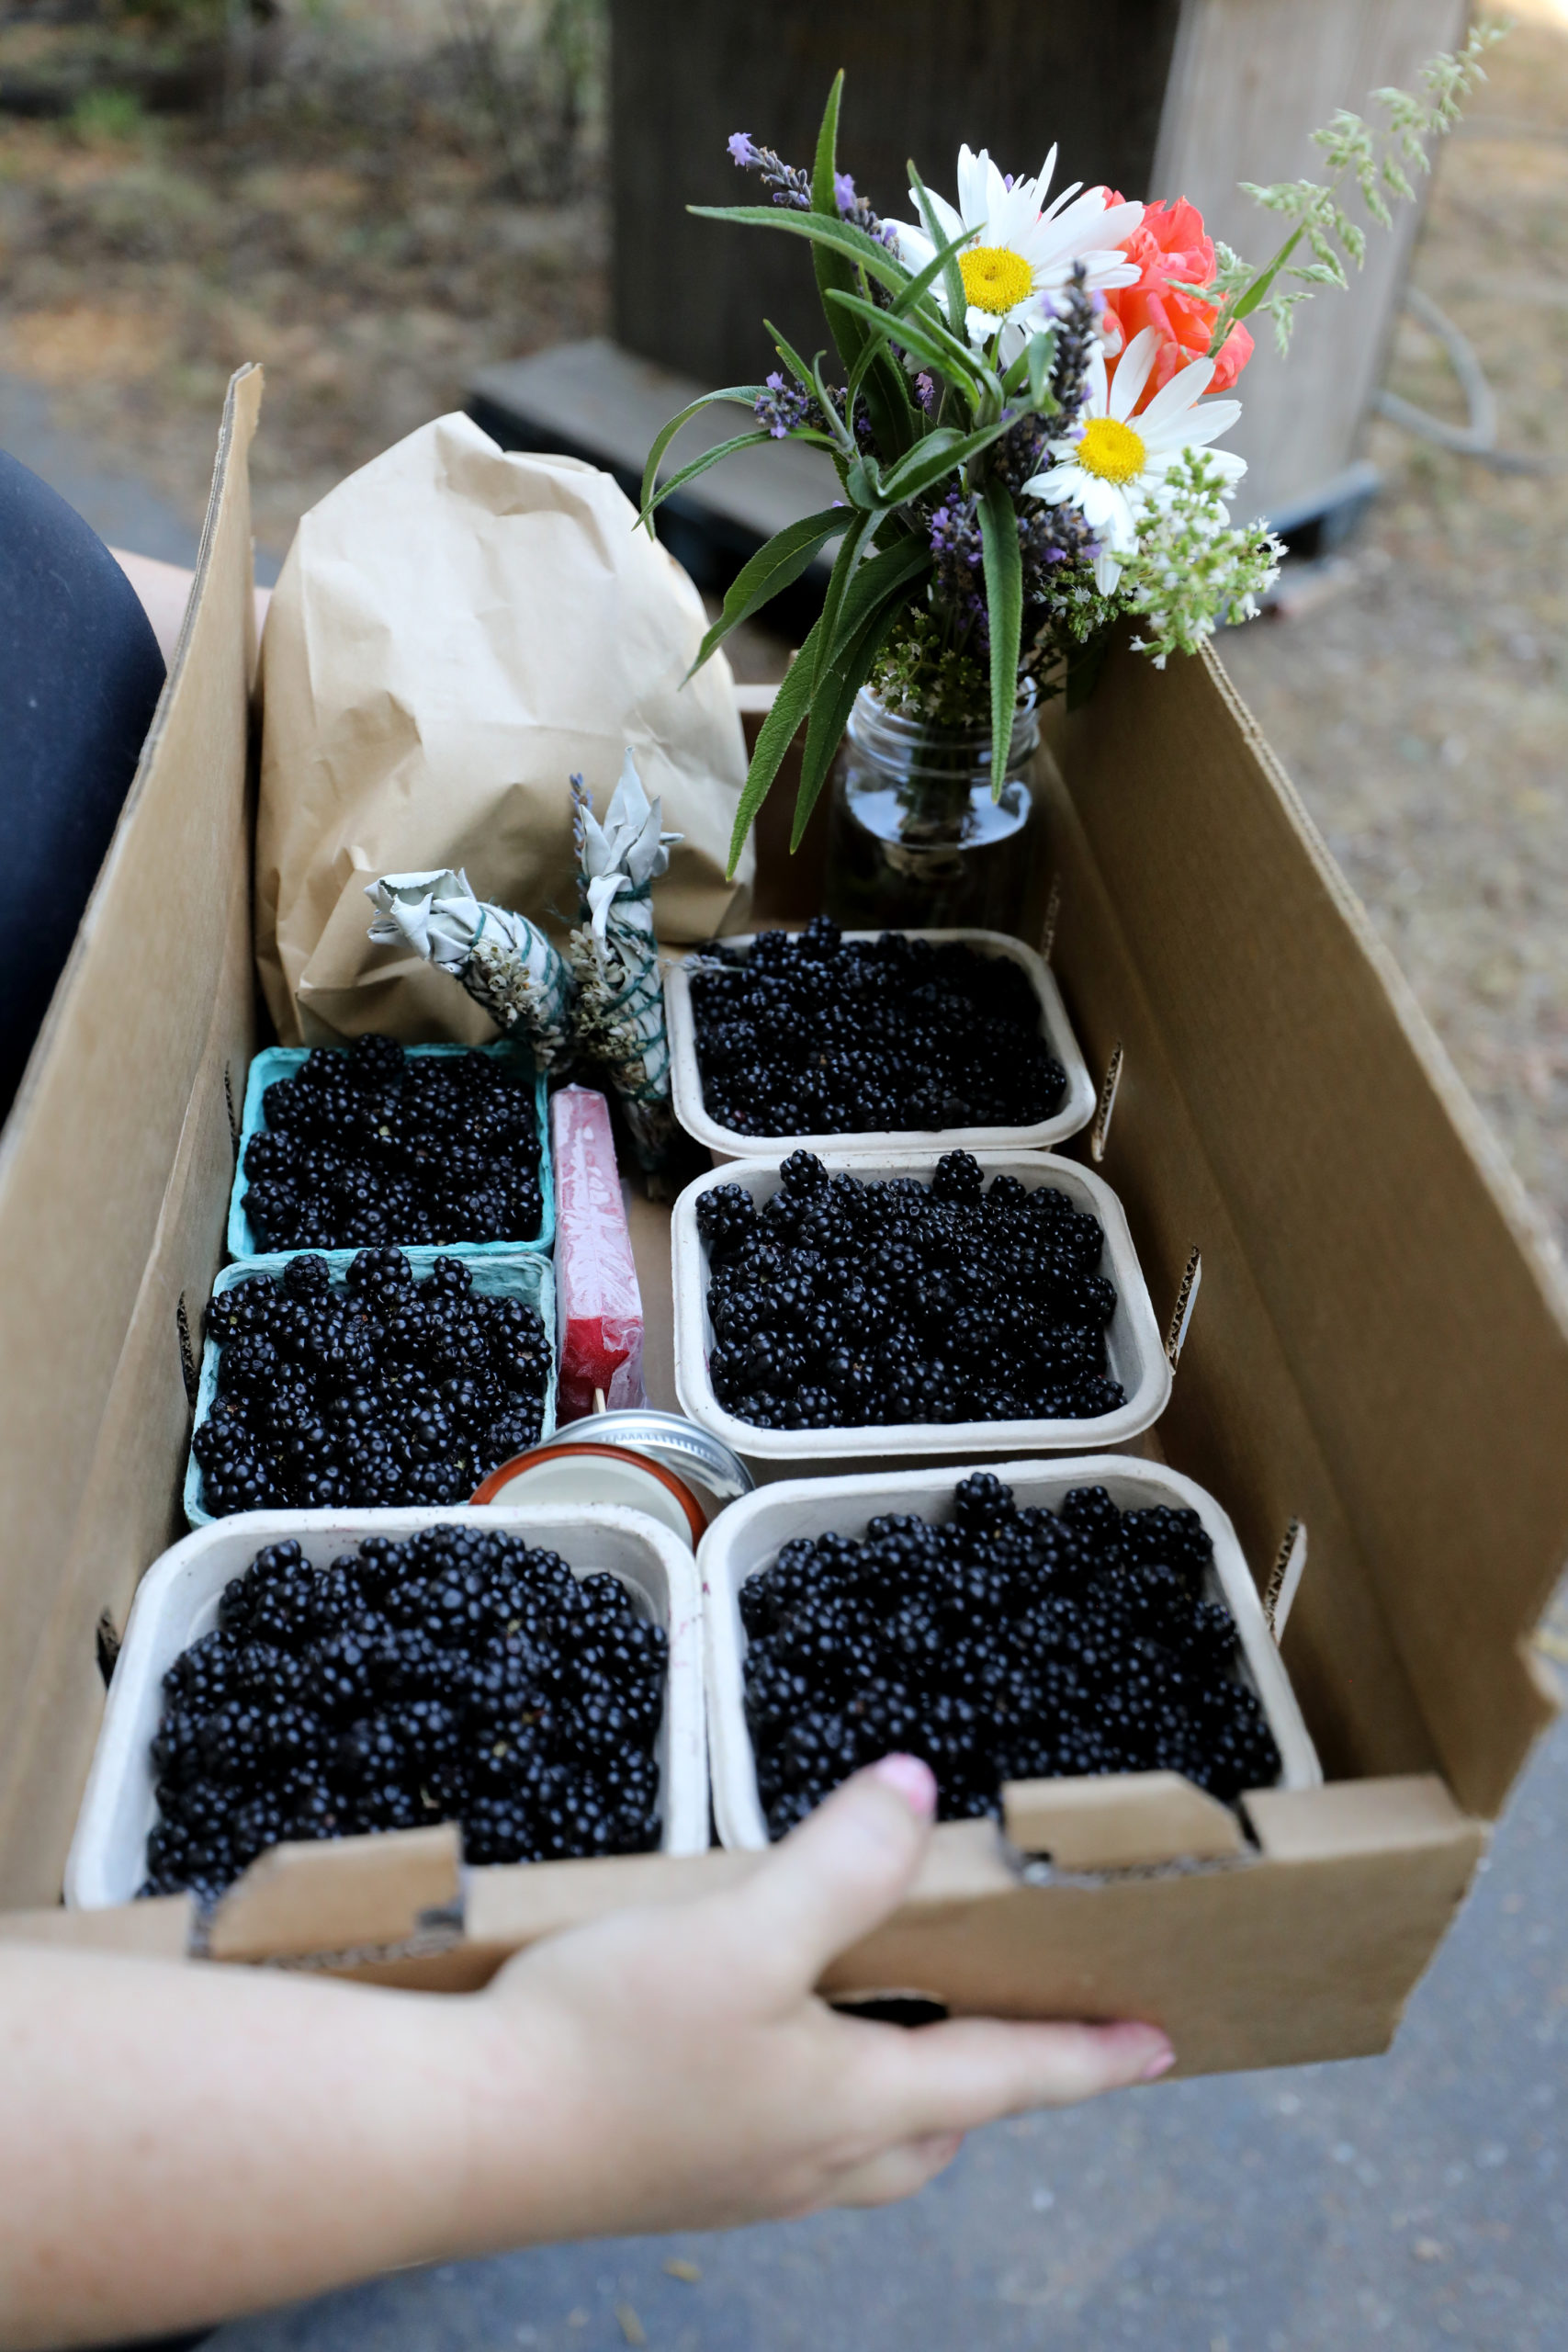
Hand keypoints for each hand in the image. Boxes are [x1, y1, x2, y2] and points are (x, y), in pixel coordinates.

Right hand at [451, 1756, 1173, 2242]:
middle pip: (938, 2127)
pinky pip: (790, 2146)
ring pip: (864, 2147)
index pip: (1006, 2076)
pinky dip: (820, 2100)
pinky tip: (766, 2051)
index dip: (1087, 2055)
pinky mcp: (679, 2176)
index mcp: (854, 2105)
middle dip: (990, 2084)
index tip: (1159, 2048)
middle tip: (1016, 2032)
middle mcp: (812, 2161)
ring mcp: (743, 2182)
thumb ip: (841, 1863)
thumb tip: (918, 1792)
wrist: (467, 2136)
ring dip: (903, 2096)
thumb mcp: (742, 1931)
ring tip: (894, 2031)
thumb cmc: (610, 2041)